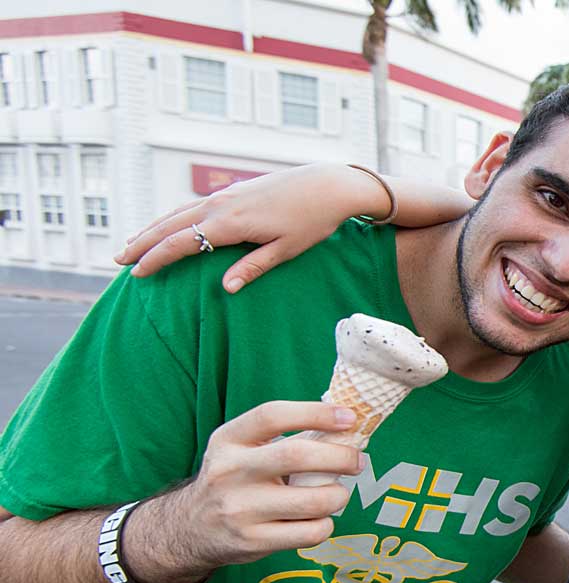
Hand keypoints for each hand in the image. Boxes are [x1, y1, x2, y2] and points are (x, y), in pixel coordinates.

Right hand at [115, 163, 388, 292]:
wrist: (328, 184)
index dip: (156, 259)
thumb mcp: (286, 249)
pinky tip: (167, 225)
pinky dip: (173, 217)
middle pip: (171, 225)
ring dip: (153, 228)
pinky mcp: (233, 191)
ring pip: (179, 212)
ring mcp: (225, 195)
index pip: (182, 243)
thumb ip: (254, 267)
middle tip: (118, 260)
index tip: (137, 274)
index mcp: (231, 222)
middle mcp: (221, 205)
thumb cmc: (312, 221)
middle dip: (143, 242)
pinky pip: (193, 205)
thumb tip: (226, 289)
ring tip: (132, 243)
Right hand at [134, 401, 363, 582]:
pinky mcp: (253, 541)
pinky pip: (311, 533)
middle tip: (356, 461)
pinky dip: (325, 525)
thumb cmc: (235, 480)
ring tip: (336, 494)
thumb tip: (348, 429)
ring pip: (314, 501)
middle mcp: (230, 471)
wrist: (191, 528)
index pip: (272, 415)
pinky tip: (316, 519)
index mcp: (229, 439)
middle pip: (297, 456)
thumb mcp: (242, 449)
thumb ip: (286, 437)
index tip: (349, 418)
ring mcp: (240, 509)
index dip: (316, 413)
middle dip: (340, 457)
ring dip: (338, 496)